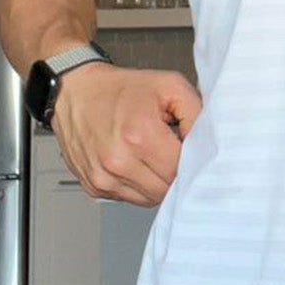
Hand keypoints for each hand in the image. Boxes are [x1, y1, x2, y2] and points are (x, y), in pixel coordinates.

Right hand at [52, 63, 201, 206]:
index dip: (191, 159)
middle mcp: (118, 161)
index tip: (187, 148)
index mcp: (139, 135)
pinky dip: (138, 185)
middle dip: (175, 172)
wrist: (76, 91)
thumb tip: (209, 141)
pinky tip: (134, 161)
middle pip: (167, 188)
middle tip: (169, 149)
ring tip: (150, 154)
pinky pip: (130, 198)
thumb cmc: (120, 89)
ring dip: (157, 181)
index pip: (182, 169)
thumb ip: (196, 113)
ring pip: (151, 199)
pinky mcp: (94, 186)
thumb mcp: (169, 86)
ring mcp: (104, 177)